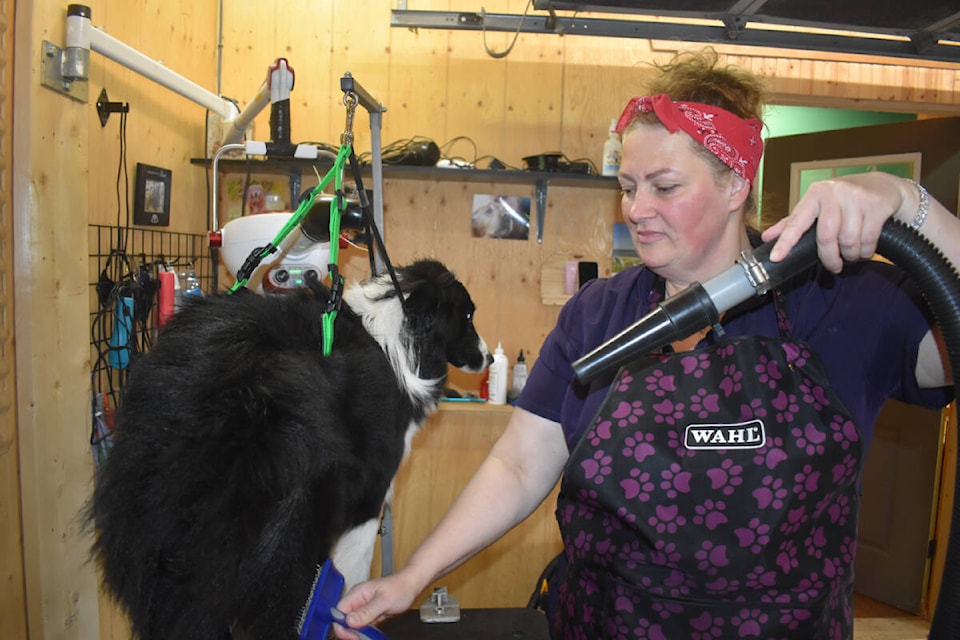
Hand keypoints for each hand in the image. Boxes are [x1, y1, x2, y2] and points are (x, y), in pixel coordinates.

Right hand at [333, 571, 419, 638]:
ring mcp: (365, 608)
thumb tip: (350, 620)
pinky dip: (365, 632)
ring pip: (354, 625)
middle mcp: (359, 601)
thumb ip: (366, 611)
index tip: (349, 634)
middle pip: (345, 620)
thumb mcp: (384, 600)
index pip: (339, 611)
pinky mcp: (371, 614)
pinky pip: (363, 626)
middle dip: (349, 631)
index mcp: (357, 594)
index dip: (341, 624)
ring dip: (357, 633)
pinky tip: (369, 635)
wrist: (412, 586)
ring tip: (365, 637)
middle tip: (358, 638)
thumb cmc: (400, 587)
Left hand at [762, 172, 914, 272]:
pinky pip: (868, 240)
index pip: (796, 221)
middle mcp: (834, 193)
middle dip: (829, 258)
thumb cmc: (844, 200)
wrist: (883, 186)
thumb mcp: (817, 206)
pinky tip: (865, 250)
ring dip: (850, 255)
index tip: (776, 258)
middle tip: (834, 266)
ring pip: (848, 240)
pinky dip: (866, 252)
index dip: (786, 241)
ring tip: (851, 254)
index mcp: (814, 195)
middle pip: (825, 236)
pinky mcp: (876, 205)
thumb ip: (793, 222)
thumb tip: (767, 237)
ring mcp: (856, 198)